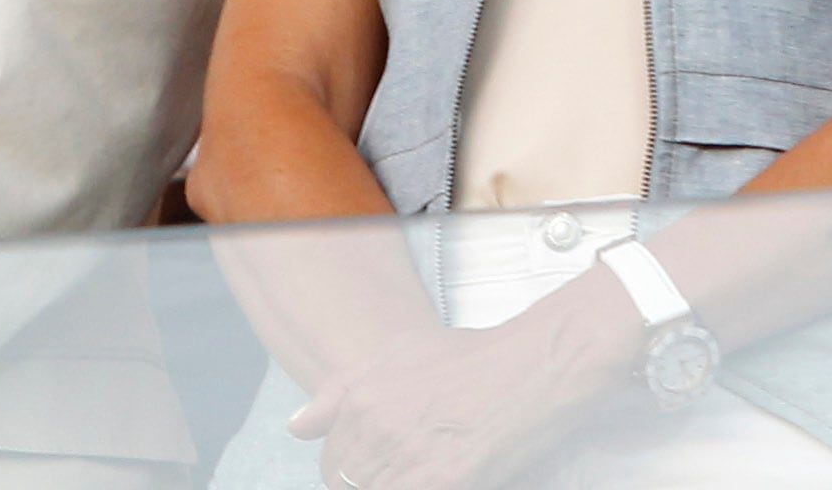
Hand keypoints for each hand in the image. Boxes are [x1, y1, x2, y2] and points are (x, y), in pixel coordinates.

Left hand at [286, 299, 637, 489]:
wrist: (534, 366)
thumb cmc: (474, 359)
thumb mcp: (399, 355)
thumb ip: (339, 392)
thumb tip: (297, 428)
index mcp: (362, 399)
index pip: (332, 461)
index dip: (349, 469)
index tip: (376, 465)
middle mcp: (377, 429)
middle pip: (347, 484)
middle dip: (367, 481)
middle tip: (405, 466)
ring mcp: (409, 460)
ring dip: (389, 484)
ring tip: (422, 468)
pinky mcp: (443, 482)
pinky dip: (410, 486)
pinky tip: (440, 474)